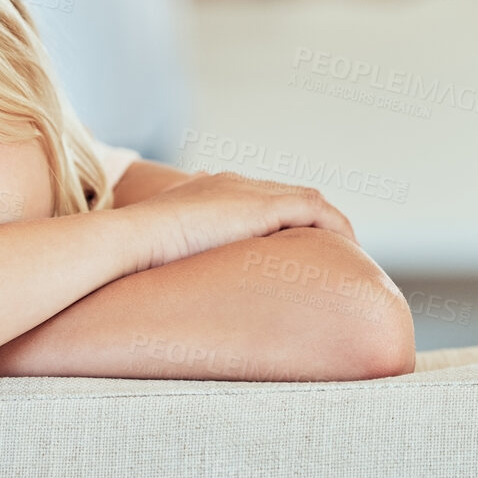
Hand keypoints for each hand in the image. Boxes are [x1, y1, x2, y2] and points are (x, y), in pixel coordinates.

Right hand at [114, 171, 355, 273]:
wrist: (130, 239)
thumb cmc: (130, 256)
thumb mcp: (151, 253)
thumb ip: (164, 259)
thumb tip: (155, 293)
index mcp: (204, 190)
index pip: (251, 198)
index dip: (274, 220)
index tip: (286, 245)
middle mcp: (230, 184)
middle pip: (283, 195)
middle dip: (306, 221)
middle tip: (323, 252)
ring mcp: (246, 191)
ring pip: (305, 199)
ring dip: (327, 224)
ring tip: (344, 253)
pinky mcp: (262, 206)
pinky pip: (315, 208)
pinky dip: (334, 225)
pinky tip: (347, 248)